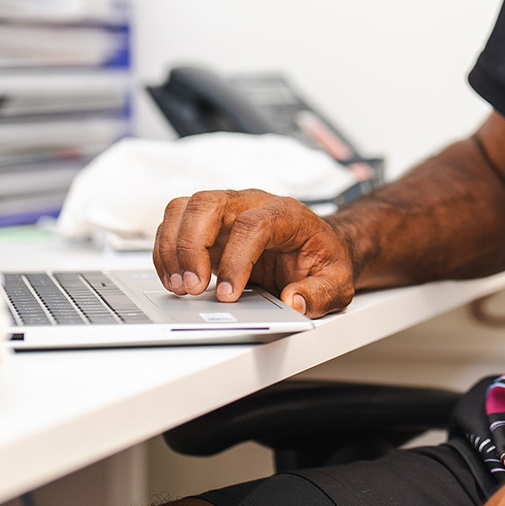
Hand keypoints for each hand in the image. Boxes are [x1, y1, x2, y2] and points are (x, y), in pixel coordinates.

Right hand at [152, 189, 355, 315]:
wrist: (319, 245)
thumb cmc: (324, 258)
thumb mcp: (337, 281)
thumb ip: (320, 293)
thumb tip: (294, 302)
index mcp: (286, 213)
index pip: (253, 224)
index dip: (236, 258)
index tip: (229, 294)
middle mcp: (252, 203)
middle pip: (209, 203)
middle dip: (192, 246)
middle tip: (193, 288)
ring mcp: (227, 211)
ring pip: (186, 208)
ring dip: (173, 247)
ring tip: (180, 286)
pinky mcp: (209, 225)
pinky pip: (176, 223)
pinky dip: (167, 251)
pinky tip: (175, 278)